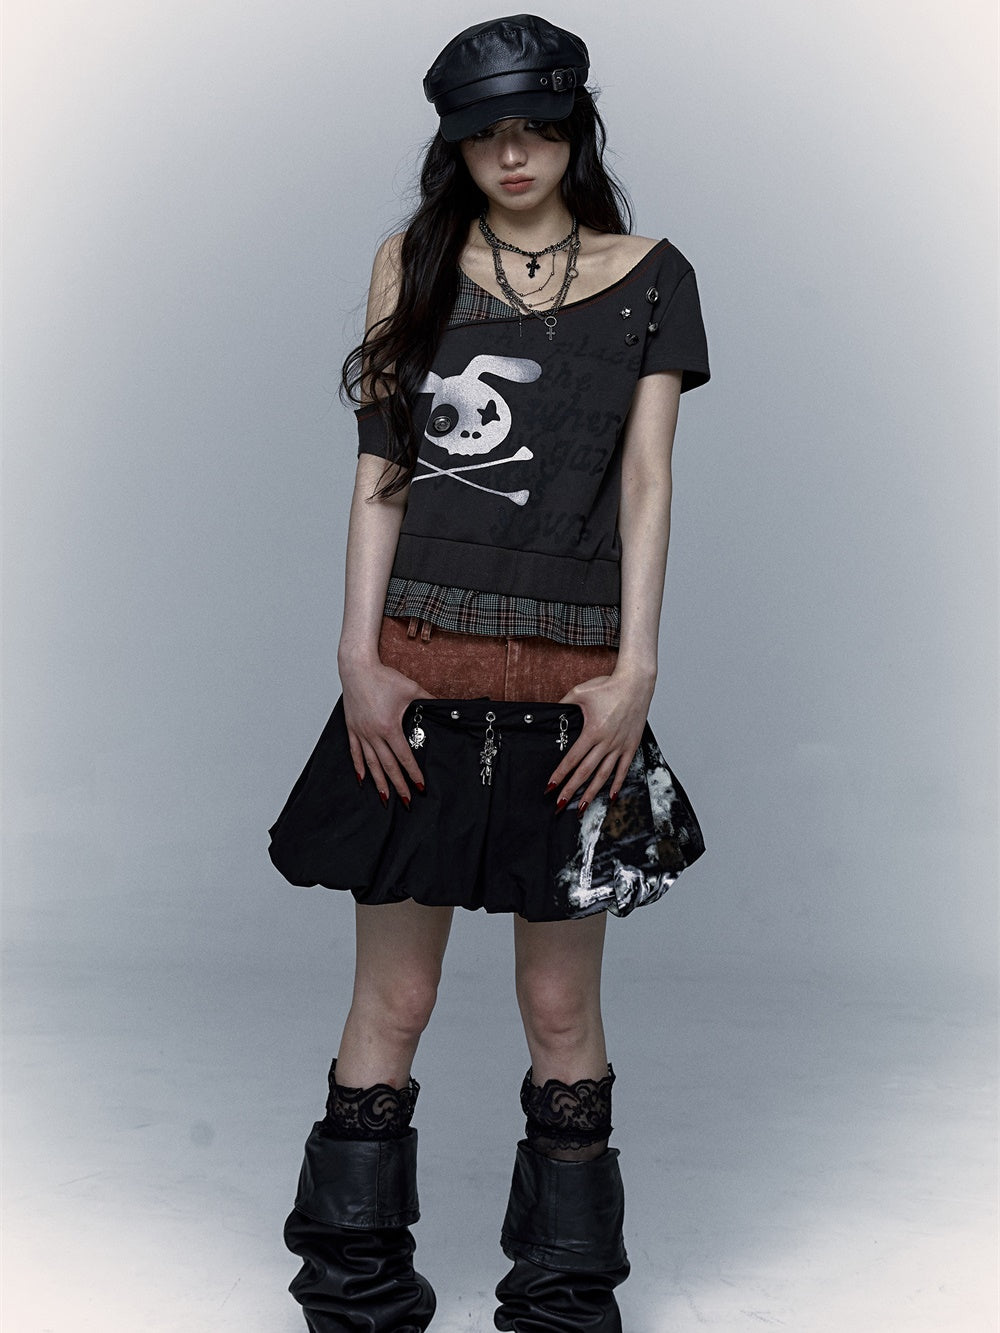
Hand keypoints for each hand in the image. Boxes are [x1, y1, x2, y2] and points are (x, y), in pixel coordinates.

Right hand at [340, 660, 435, 806]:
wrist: (357, 668)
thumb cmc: (383, 677)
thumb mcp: (411, 689)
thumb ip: (429, 700)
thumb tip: (445, 706)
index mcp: (389, 727)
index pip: (404, 757)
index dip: (413, 773)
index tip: (420, 787)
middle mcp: (374, 734)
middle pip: (388, 765)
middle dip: (398, 785)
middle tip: (406, 801)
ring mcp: (361, 732)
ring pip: (371, 763)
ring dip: (379, 782)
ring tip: (384, 797)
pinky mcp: (352, 728)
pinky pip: (355, 752)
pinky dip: (359, 767)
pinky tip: (363, 779)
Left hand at [547, 667, 654, 812]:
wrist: (635, 684)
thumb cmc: (608, 686)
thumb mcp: (580, 692)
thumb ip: (563, 704)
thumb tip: (551, 712)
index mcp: (592, 731)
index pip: (572, 758)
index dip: (560, 774)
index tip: (551, 787)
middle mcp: (606, 742)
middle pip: (585, 772)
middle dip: (571, 790)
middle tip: (560, 804)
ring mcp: (620, 746)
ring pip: (603, 775)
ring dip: (591, 793)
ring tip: (582, 808)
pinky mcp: (631, 746)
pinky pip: (623, 770)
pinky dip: (616, 784)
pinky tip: (609, 796)